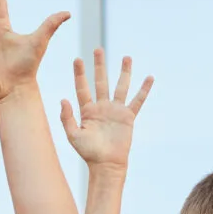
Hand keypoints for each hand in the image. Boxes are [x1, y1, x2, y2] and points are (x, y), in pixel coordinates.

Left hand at [58, 48, 151, 169]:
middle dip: (99, 65)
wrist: (106, 164)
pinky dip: (144, 89)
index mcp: (87, 111)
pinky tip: (149, 77)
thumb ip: (66, 118)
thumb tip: (63, 99)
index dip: (79, 74)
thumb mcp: (73, 135)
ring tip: (126, 57)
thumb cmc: (88, 153)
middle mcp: (102, 107)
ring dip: (124, 72)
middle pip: (101, 81)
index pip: (82, 88)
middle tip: (97, 49)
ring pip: (120, 86)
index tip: (77, 59)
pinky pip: (138, 100)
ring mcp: (116, 111)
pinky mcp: (128, 117)